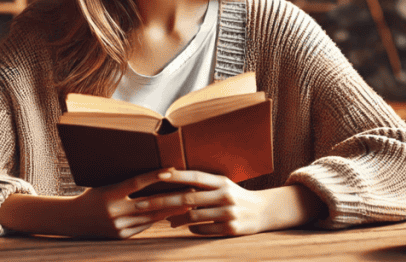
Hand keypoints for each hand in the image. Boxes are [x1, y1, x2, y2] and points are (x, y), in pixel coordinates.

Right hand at [65, 168, 193, 238]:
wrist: (73, 219)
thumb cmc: (92, 195)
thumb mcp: (104, 184)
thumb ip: (125, 183)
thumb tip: (151, 174)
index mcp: (109, 193)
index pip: (136, 182)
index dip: (155, 176)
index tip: (172, 170)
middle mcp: (114, 211)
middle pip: (150, 203)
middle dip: (173, 197)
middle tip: (191, 190)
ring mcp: (118, 226)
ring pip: (151, 217)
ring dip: (171, 210)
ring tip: (187, 203)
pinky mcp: (121, 236)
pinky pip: (144, 226)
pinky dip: (156, 219)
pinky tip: (170, 215)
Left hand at [134, 170, 272, 235]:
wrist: (264, 211)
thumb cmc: (235, 195)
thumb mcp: (221, 185)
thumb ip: (200, 185)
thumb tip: (171, 182)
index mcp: (221, 181)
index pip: (194, 176)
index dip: (175, 175)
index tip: (155, 175)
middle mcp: (225, 195)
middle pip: (187, 198)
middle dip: (161, 201)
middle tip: (141, 204)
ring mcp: (228, 213)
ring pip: (193, 216)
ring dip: (176, 218)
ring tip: (166, 220)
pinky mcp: (231, 229)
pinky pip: (204, 230)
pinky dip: (192, 228)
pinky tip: (188, 226)